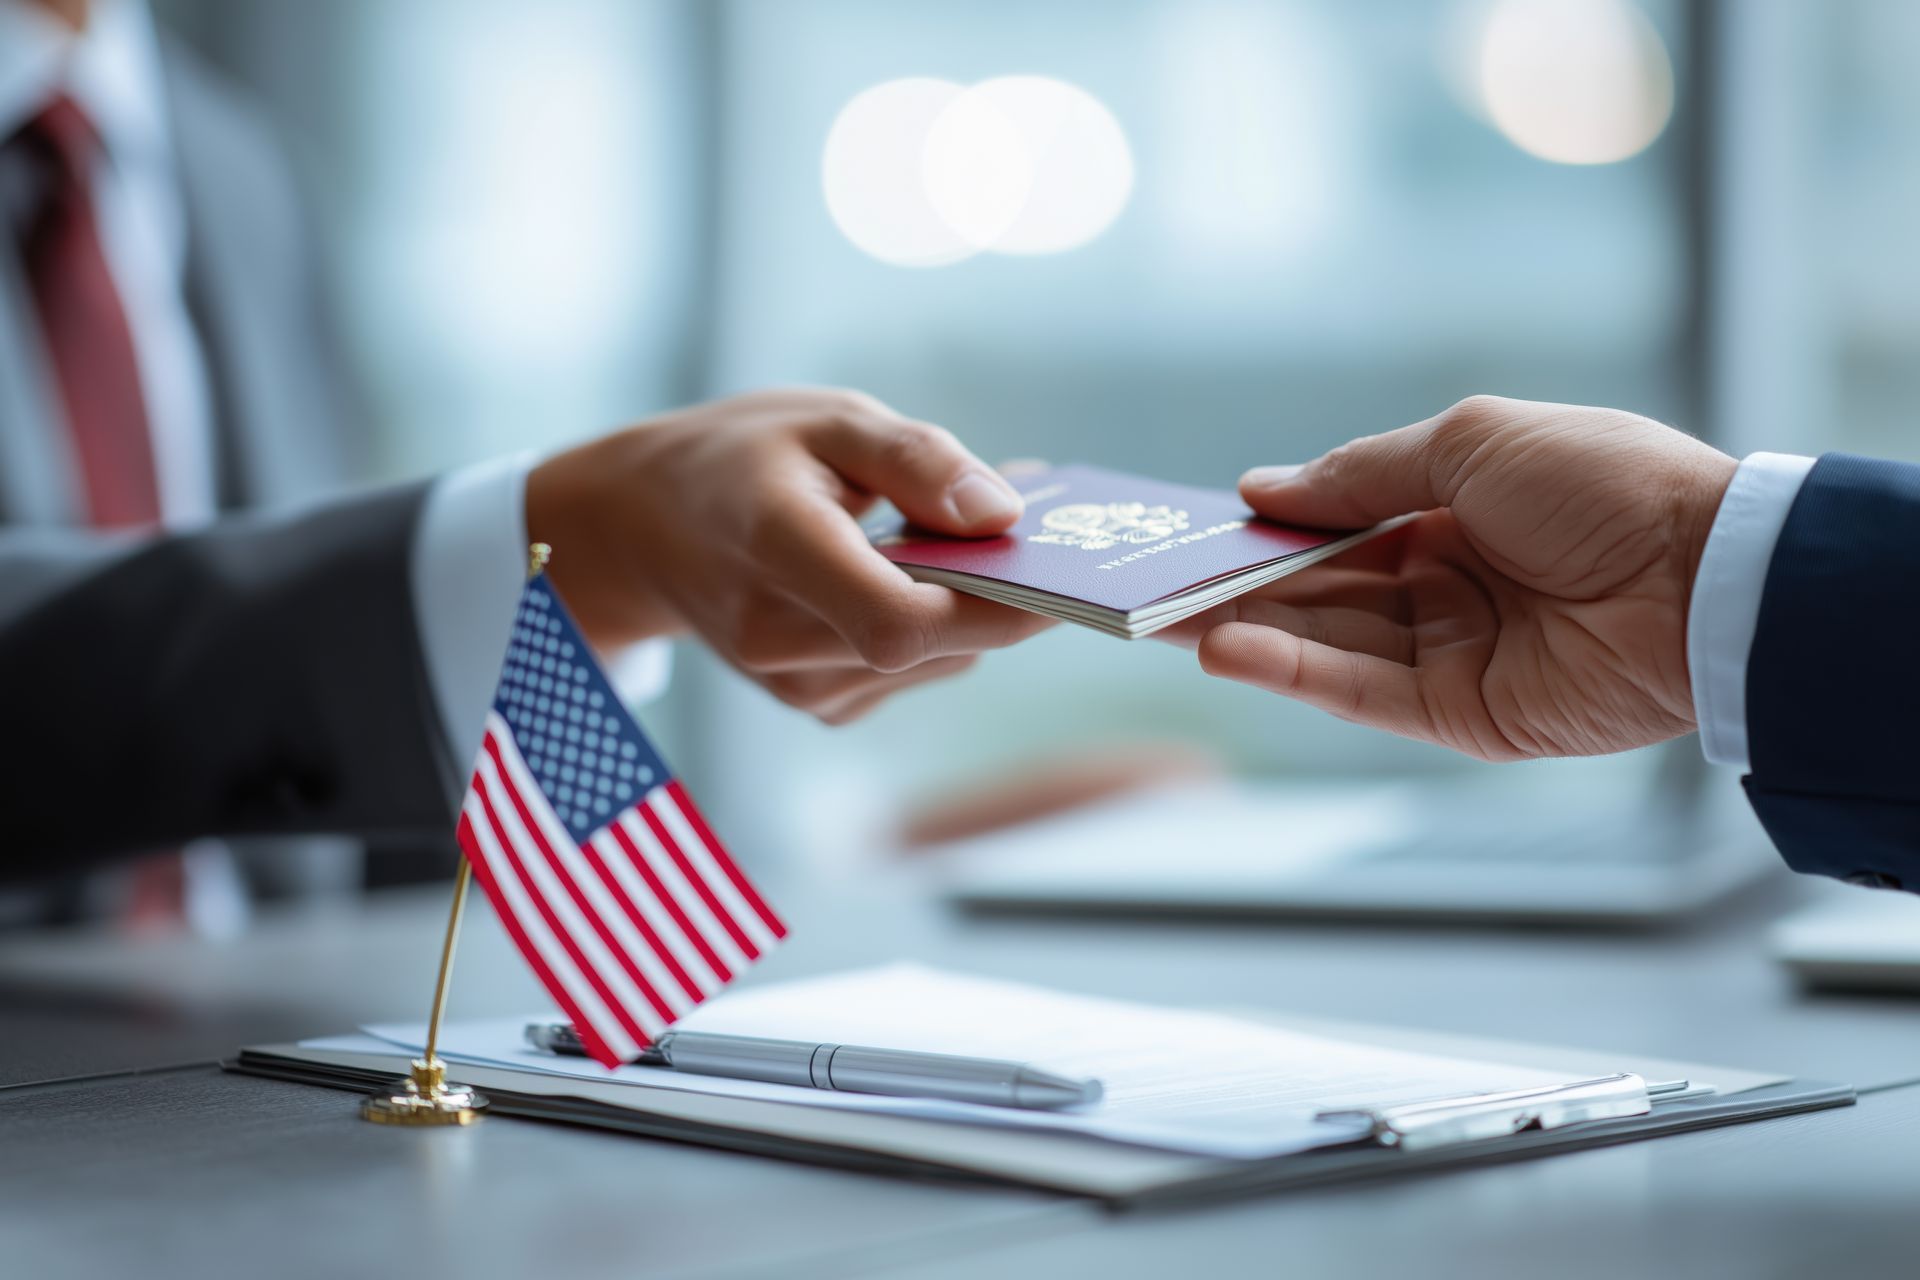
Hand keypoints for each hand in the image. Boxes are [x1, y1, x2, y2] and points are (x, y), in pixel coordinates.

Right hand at [526, 388, 1050, 723]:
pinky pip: (914, 668)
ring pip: (937, 659)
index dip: (997, 607)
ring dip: (972, 603)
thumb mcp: (826, 419)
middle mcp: (777, 639)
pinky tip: (912, 569)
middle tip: (1045, 528)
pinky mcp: (817, 706)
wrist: (642, 530)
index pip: (899, 621)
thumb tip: (1006, 514)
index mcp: (772, 548)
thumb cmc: (740, 459)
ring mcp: (795, 686)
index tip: (1065, 569)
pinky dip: (938, 622)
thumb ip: (916, 461)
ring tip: (962, 532)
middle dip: (1003, 592)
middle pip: (932, 644)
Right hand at [1169, 396, 1738, 759]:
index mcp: (1452, 513)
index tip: (1189, 531)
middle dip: (1234, 590)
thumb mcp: (1470, 443)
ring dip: (1244, 633)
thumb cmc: (1605, 485)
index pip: (1333, 527)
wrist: (1707, 576)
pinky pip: (1360, 694)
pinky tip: (1229, 649)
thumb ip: (1360, 473)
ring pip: (1324, 645)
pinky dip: (1293, 673)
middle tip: (1147, 588)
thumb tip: (1261, 488)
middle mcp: (1444, 585)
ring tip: (1165, 621)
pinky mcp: (1459, 715)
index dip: (1264, 530)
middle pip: (1316, 593)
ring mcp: (1449, 653)